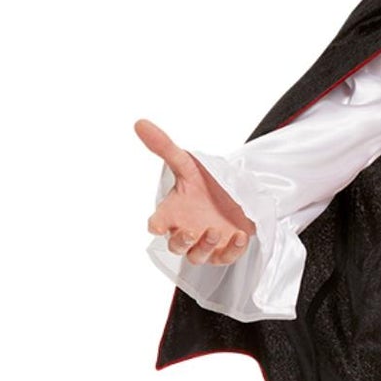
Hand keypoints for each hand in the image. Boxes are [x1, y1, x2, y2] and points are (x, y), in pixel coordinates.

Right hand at [138, 118, 254, 265]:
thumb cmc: (205, 184)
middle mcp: (186, 231)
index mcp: (172, 213)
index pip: (156, 224)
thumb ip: (164, 147)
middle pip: (176, 247)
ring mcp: (206, 244)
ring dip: (205, 246)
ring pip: (198, 257)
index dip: (156, 226)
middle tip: (189, 231)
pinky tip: (240, 235)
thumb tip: (140, 122)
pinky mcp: (226, 251)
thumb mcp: (188, 165)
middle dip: (181, 242)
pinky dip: (233, 250)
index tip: (156, 225)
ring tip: (214, 229)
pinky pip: (226, 257)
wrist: (235, 195)